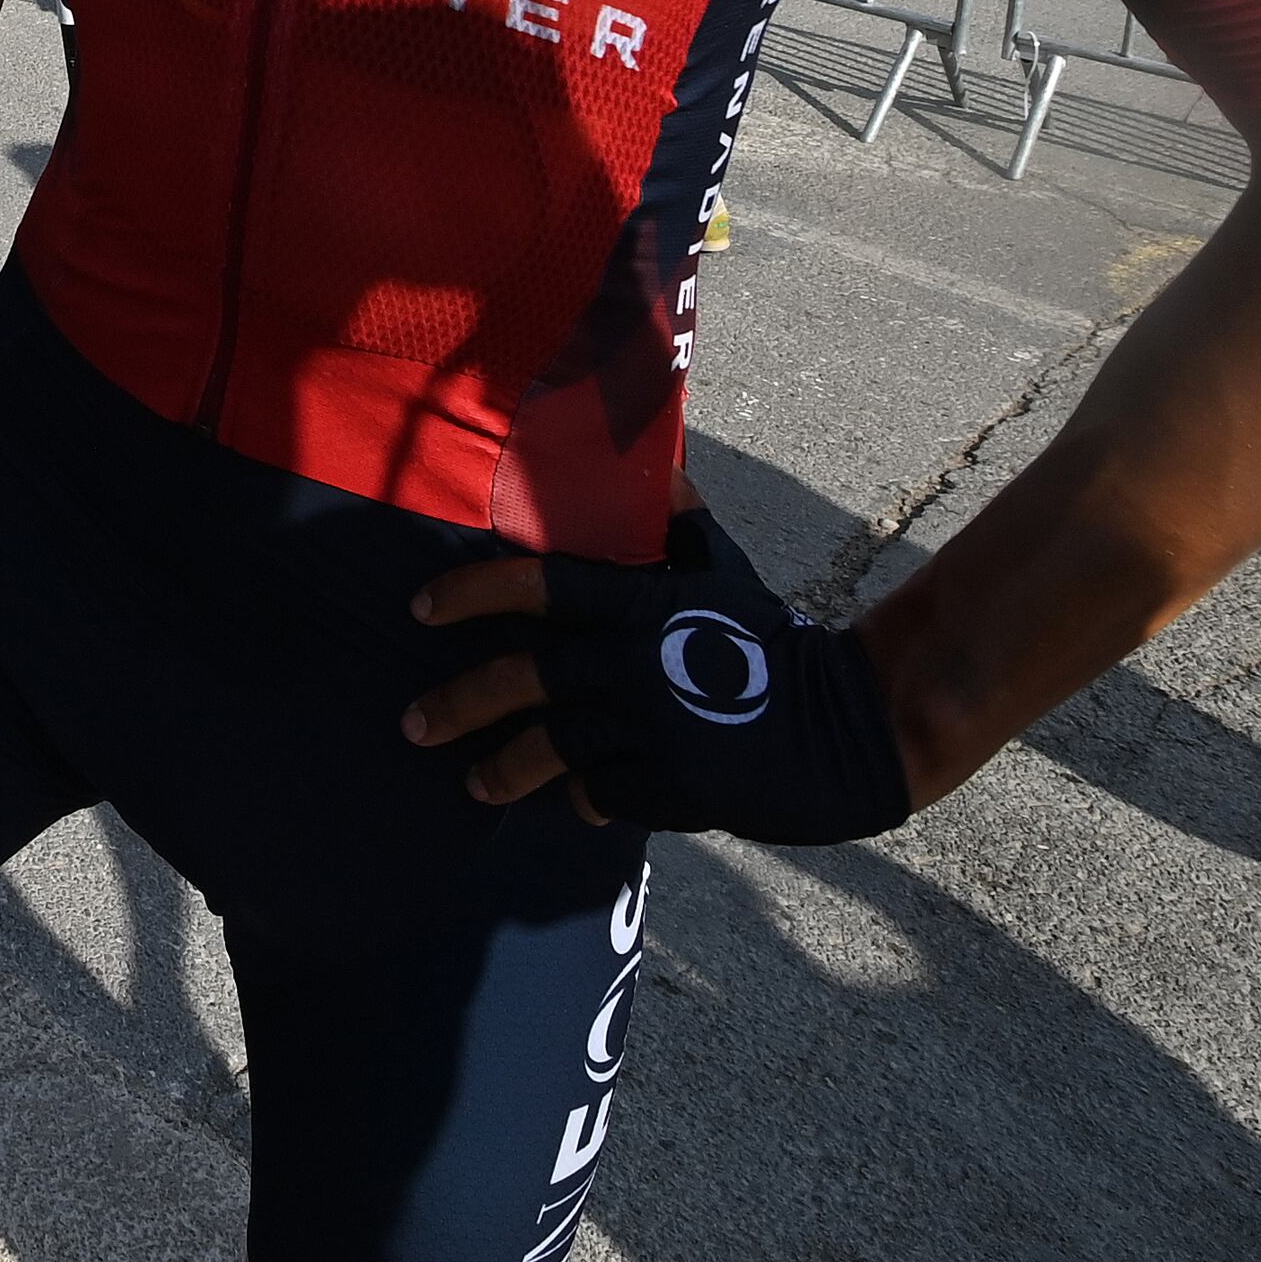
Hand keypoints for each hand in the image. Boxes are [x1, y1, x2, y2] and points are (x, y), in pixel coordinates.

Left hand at [404, 505, 917, 841]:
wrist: (847, 730)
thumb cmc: (772, 643)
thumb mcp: (725, 576)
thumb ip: (679, 527)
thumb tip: (661, 463)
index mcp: (641, 605)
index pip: (539, 588)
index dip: (474, 593)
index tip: (419, 607)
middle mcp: (635, 664)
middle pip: (525, 680)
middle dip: (460, 702)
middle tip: (413, 721)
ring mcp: (651, 730)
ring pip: (553, 747)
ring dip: (505, 768)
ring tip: (474, 783)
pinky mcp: (669, 788)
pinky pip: (602, 792)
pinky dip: (580, 796)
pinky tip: (565, 799)